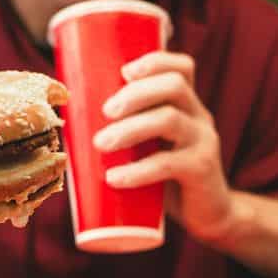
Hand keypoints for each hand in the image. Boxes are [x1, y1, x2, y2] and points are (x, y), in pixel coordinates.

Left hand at [91, 51, 236, 244]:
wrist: (207, 215)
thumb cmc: (166, 174)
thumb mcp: (151, 144)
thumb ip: (126, 128)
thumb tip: (69, 119)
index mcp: (185, 103)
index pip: (181, 67)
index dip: (154, 62)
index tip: (123, 72)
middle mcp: (199, 115)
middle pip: (174, 85)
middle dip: (135, 93)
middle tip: (105, 112)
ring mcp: (203, 141)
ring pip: (170, 119)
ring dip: (130, 128)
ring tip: (101, 144)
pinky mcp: (202, 170)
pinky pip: (170, 164)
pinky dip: (138, 170)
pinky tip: (115, 179)